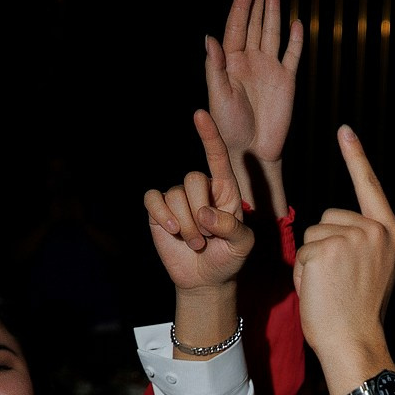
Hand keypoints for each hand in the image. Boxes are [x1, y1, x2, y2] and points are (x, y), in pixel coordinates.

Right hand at [145, 109, 254, 293]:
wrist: (205, 280)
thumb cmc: (228, 258)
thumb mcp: (242, 245)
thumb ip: (231, 227)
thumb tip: (204, 214)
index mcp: (224, 190)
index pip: (217, 157)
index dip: (209, 136)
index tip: (200, 114)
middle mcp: (200, 189)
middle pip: (193, 179)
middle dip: (200, 212)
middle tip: (208, 237)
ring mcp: (177, 198)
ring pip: (175, 195)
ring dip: (186, 225)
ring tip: (197, 243)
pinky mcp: (158, 211)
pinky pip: (153, 201)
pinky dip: (163, 217)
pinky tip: (173, 232)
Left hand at [205, 0, 302, 184]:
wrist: (251, 151)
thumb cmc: (228, 126)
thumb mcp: (218, 96)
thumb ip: (215, 67)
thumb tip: (210, 38)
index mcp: (231, 61)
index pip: (236, 26)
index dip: (241, 5)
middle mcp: (250, 60)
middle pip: (254, 23)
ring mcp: (269, 69)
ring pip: (272, 33)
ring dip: (273, 11)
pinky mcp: (286, 81)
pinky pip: (291, 56)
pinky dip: (295, 40)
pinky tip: (295, 23)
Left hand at [294, 127, 394, 368]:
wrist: (354, 341)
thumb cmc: (358, 311)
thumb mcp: (373, 268)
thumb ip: (361, 240)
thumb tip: (333, 223)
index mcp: (390, 233)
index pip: (369, 187)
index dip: (356, 157)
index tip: (345, 130)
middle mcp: (375, 230)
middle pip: (329, 215)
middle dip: (323, 243)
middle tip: (338, 280)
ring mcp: (352, 237)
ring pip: (312, 232)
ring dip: (311, 259)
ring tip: (329, 287)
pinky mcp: (326, 248)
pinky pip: (301, 250)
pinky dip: (302, 272)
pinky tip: (318, 289)